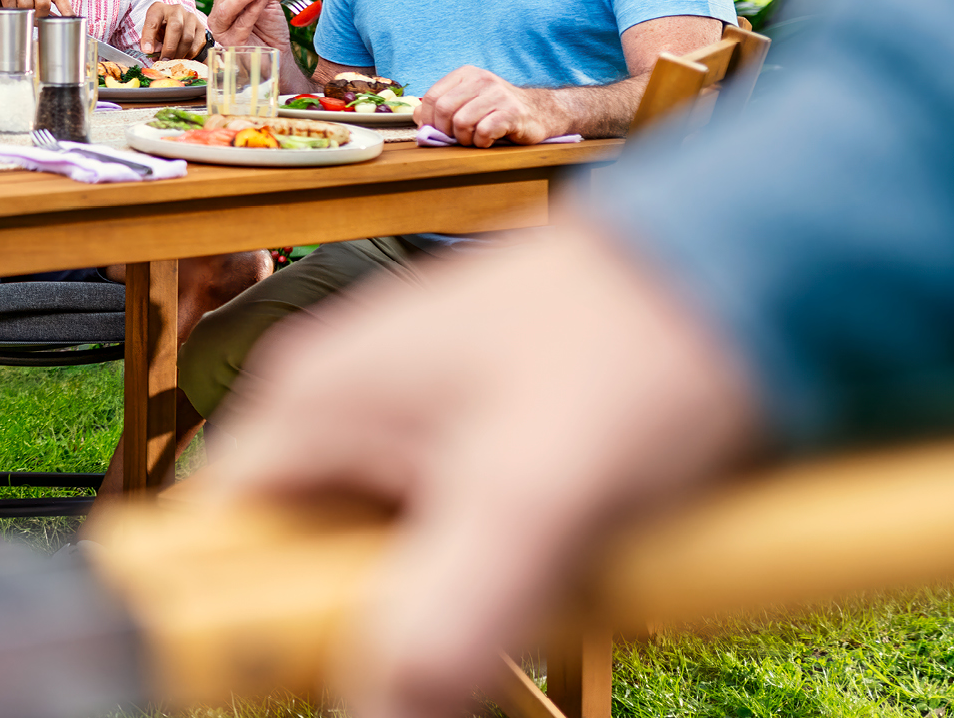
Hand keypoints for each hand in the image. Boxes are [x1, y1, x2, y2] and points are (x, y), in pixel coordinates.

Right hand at [0, 0, 71, 16]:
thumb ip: (41, 7)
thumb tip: (58, 21)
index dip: (66, 9)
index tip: (72, 21)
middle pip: (44, 1)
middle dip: (40, 17)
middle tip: (33, 24)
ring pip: (28, 4)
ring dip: (23, 15)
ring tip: (18, 17)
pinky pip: (11, 2)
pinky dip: (10, 11)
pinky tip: (6, 11)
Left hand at [140, 2, 204, 58]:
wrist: (179, 23)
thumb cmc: (161, 29)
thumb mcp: (151, 32)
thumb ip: (150, 41)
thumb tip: (152, 52)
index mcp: (159, 9)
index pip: (153, 21)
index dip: (149, 37)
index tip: (147, 51)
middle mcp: (176, 10)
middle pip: (176, 28)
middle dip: (169, 48)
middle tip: (164, 61)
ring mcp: (191, 18)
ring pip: (188, 38)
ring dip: (179, 54)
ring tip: (172, 62)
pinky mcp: (201, 27)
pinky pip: (196, 44)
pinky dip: (189, 54)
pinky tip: (181, 58)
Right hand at [199, 227, 759, 717]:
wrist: (745, 279)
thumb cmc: (634, 346)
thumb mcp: (536, 494)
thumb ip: (447, 616)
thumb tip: (374, 713)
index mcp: (308, 407)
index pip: (208, 549)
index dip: (239, 627)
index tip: (305, 674)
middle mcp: (334, 418)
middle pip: (291, 573)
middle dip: (359, 635)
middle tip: (462, 660)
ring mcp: (400, 437)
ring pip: (373, 576)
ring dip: (438, 623)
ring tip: (531, 609)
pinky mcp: (465, 461)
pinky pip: (441, 560)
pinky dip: (487, 598)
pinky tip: (554, 590)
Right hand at [208, 0, 287, 47]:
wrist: (281, 51)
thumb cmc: (271, 27)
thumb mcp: (266, 1)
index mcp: (226, 2)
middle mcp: (220, 15)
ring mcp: (223, 30)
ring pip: (224, 9)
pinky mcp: (231, 43)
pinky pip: (239, 25)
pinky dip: (251, 12)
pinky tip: (261, 4)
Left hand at [417, 66, 562, 145]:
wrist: (539, 112)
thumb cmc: (496, 110)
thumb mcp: (467, 102)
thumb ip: (442, 106)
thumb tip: (416, 116)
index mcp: (466, 75)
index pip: (432, 97)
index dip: (428, 119)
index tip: (436, 132)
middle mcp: (481, 79)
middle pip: (444, 110)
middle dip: (446, 131)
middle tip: (457, 138)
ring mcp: (498, 94)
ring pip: (461, 122)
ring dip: (464, 139)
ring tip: (474, 139)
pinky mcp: (512, 112)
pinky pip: (483, 131)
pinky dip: (481, 142)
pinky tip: (488, 141)